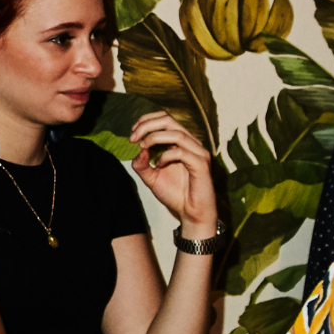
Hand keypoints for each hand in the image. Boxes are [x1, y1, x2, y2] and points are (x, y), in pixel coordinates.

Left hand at [122, 110, 219, 237]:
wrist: (191, 214)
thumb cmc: (175, 195)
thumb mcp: (151, 178)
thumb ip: (142, 164)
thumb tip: (137, 149)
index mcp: (180, 142)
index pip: (165, 119)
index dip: (146, 121)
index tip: (132, 133)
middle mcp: (190, 143)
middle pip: (169, 120)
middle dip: (147, 125)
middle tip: (133, 138)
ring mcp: (198, 152)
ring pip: (176, 133)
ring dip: (154, 137)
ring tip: (142, 147)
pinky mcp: (201, 164)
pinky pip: (182, 152)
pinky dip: (166, 155)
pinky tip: (158, 165)